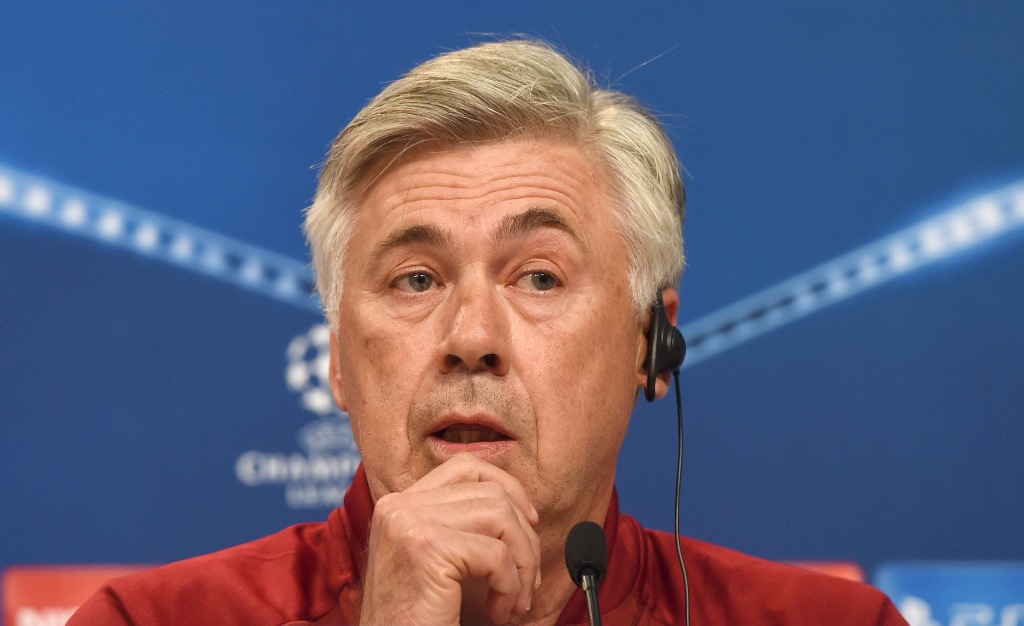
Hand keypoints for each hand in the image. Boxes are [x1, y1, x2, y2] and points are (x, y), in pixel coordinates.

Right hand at [358, 453, 542, 624]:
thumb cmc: (417, 619)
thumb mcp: (436, 561)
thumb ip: (460, 526)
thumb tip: (522, 509)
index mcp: (398, 505)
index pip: (465, 468)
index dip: (508, 488)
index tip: (529, 522)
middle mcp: (399, 506)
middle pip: (490, 492)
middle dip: (524, 536)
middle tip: (528, 580)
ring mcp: (410, 523)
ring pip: (501, 517)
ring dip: (522, 562)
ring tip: (515, 599)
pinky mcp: (428, 549)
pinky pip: (497, 555)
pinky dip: (511, 587)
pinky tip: (499, 612)